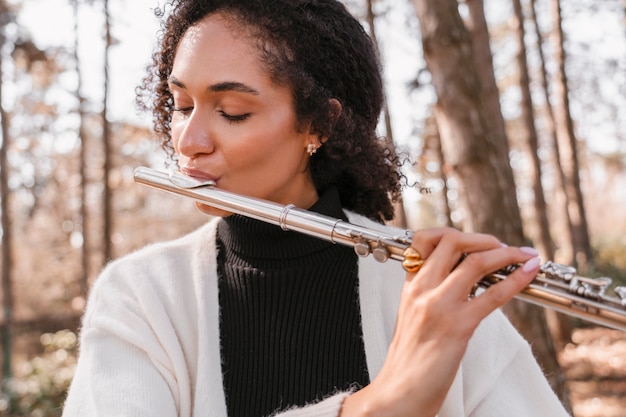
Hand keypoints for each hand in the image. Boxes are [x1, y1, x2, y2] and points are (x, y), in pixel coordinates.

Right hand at [341, 228, 540, 416]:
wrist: (398, 393)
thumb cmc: (408, 361)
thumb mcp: (411, 317)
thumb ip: (428, 295)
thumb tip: (457, 281)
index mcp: (411, 287)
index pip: (425, 240)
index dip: (453, 234)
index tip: (474, 242)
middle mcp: (422, 290)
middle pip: (453, 242)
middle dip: (484, 238)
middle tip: (503, 247)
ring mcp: (439, 306)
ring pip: (476, 262)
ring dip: (507, 253)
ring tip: (525, 255)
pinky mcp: (457, 327)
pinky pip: (492, 295)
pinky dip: (516, 280)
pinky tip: (529, 273)